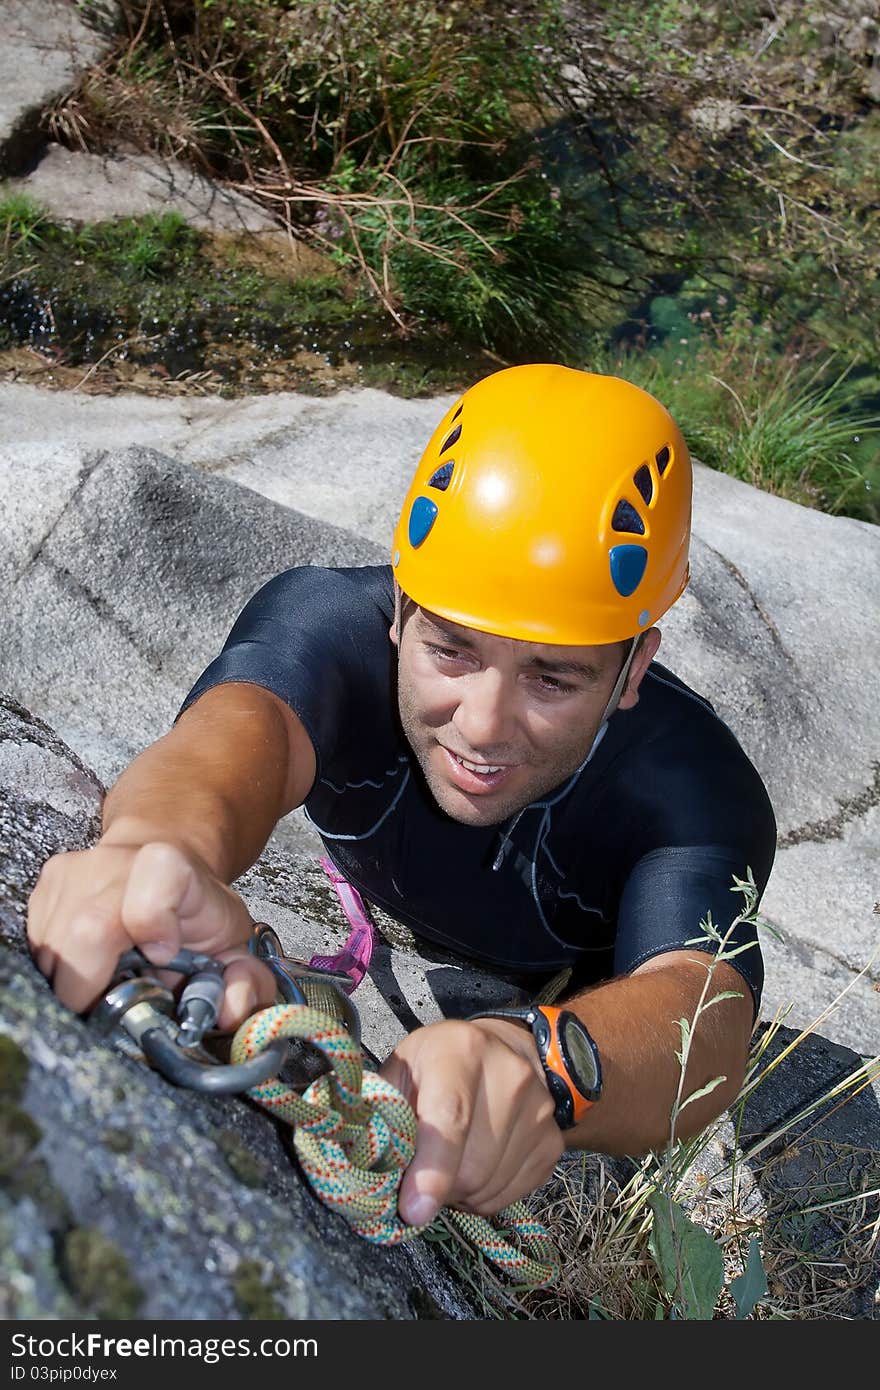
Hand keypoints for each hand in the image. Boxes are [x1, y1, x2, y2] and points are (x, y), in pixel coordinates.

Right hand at [27, 840, 275, 1028]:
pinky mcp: (48, 886)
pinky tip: (92, 960)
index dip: (154, 923)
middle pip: (84, 934)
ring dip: (78, 981)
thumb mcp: (233, 945)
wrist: (164, 864)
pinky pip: (40, 946)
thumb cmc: (196, 913)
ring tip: (111, 974)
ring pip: (55, 951)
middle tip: (122, 998)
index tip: (164, 956)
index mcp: (173, 869)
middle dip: (98, 988)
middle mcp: (117, 862)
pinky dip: (62, 966)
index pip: (158, 881)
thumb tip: (230, 1013)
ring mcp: (76, 873)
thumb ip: (245, 981)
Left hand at [379, 1017, 563, 1225]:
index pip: (450, 1118)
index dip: (431, 1170)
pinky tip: (475, 1165)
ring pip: (489, 1187)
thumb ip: (384, 1110)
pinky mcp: (552, 1142)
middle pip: (471, 1167)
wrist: (504, 1050)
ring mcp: (539, 1111)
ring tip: (450, 1161)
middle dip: (439, 1186)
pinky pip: (509, 1195)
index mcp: (462, 1050)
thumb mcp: (402, 1068)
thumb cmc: (438, 1062)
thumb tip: (371, 1165)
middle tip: (422, 1170)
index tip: (412, 1210)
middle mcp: (510, 1076)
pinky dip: (484, 1195)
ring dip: (460, 1193)